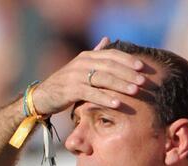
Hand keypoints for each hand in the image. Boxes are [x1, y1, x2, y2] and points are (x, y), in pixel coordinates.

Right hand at [30, 37, 147, 115]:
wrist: (43, 95)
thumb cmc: (66, 83)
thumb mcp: (80, 66)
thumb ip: (95, 54)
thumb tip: (107, 39)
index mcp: (87, 56)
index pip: (112, 54)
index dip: (128, 60)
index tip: (143, 67)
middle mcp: (82, 62)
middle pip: (110, 66)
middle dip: (129, 73)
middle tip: (144, 81)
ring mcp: (76, 76)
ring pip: (103, 78)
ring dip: (121, 85)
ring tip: (135, 91)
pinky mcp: (71, 90)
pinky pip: (91, 93)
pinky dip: (105, 98)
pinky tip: (118, 103)